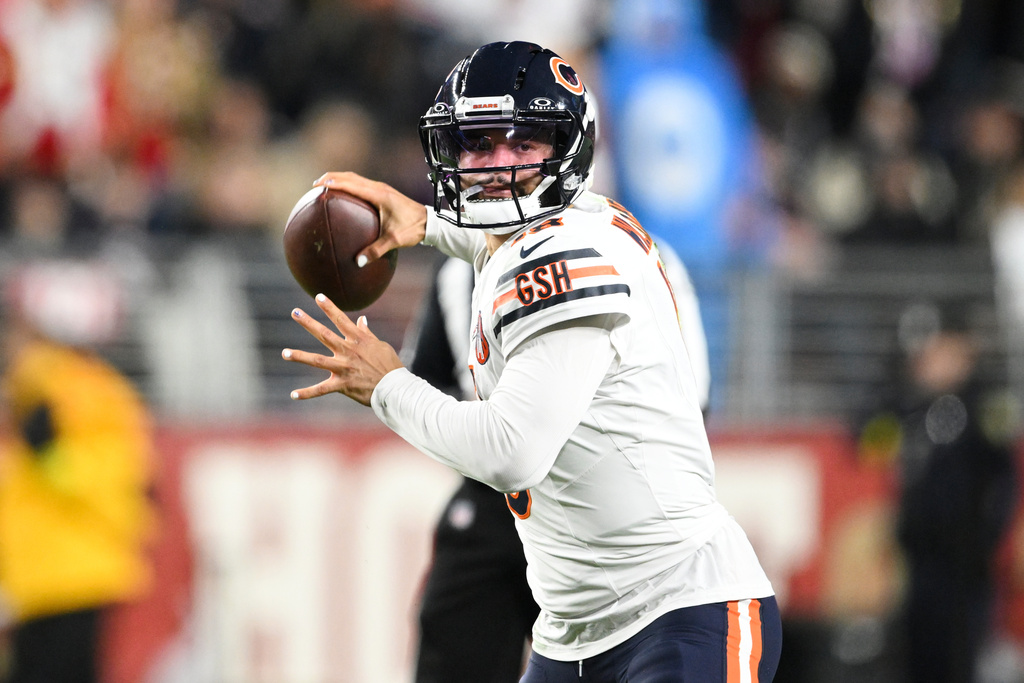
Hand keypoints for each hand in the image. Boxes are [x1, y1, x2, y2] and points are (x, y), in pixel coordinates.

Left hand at [282, 294, 402, 405]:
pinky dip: (307, 393)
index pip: (341, 319)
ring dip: (300, 356)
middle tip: (294, 312)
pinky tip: (293, 394)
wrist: (395, 387)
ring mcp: (343, 368)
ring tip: (284, 353)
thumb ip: (366, 333)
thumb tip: (361, 319)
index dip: (329, 307)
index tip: (318, 296)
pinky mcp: (342, 385)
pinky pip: (321, 390)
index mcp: (358, 340)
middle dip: (308, 322)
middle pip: (324, 334)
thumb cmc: (390, 366)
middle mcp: (348, 351)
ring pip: (317, 361)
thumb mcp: (380, 345)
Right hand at [313, 172, 427, 266]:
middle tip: (315, 184)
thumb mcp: (394, 240)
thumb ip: (376, 250)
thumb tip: (358, 262)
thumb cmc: (412, 229)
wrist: (429, 221)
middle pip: (350, 176)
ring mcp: (381, 188)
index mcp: (378, 195)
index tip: (318, 185)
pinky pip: (361, 184)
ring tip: (324, 186)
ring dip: (339, 179)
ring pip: (355, 178)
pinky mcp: (383, 192)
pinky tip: (343, 196)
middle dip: (331, 177)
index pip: (351, 184)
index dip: (333, 182)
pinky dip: (348, 185)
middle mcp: (378, 187)